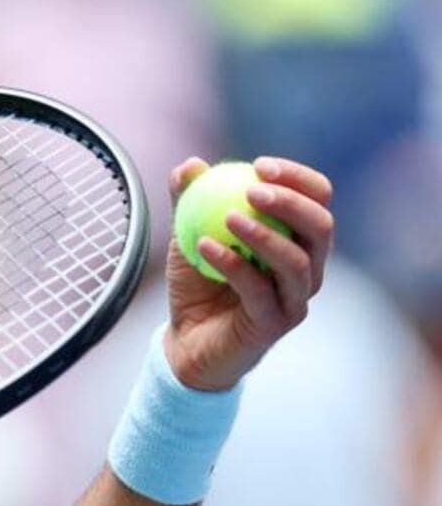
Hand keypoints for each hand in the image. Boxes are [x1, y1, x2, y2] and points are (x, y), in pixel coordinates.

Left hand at [162, 156, 333, 391]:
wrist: (185, 340)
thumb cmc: (197, 283)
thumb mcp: (187, 234)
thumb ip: (189, 200)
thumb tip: (189, 165)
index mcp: (297, 239)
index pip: (316, 199)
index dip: (297, 179)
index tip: (259, 166)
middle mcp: (307, 268)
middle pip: (321, 227)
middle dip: (291, 203)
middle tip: (252, 190)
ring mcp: (294, 299)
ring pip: (297, 262)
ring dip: (264, 235)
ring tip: (227, 217)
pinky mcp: (274, 324)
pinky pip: (260, 291)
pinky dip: (234, 265)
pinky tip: (205, 246)